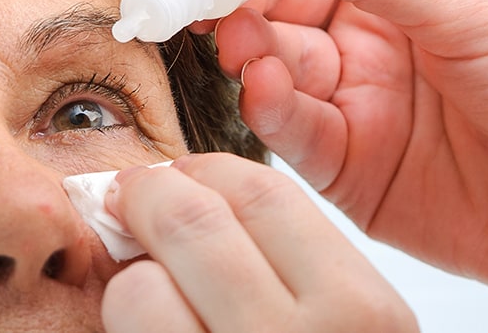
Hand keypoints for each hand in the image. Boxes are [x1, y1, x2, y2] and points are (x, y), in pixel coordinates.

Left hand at [99, 153, 415, 331]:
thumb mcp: (353, 327)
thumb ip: (302, 268)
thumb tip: (197, 193)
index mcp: (364, 309)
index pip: (266, 194)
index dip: (206, 170)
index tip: (182, 174)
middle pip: (196, 221)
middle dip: (149, 196)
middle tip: (129, 199)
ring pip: (142, 285)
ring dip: (131, 278)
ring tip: (147, 292)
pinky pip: (126, 330)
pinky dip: (122, 317)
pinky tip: (146, 327)